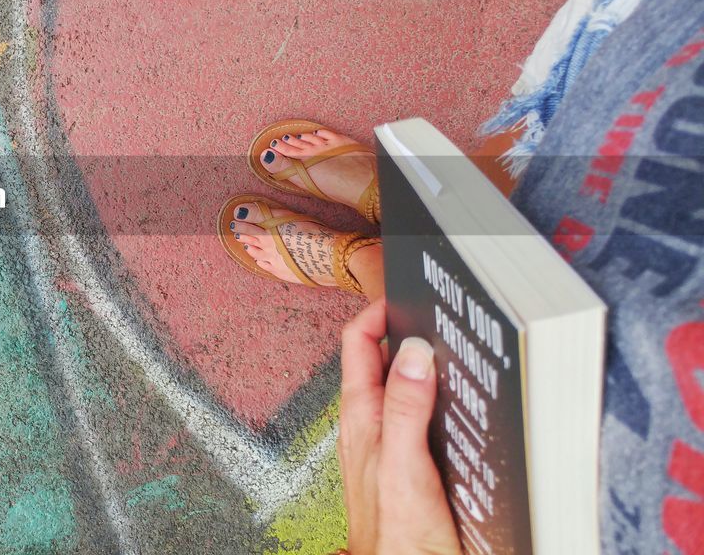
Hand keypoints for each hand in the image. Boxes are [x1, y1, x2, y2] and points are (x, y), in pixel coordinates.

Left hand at [338, 299, 461, 554]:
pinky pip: (426, 418)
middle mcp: (373, 425)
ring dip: (432, 369)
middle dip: (412, 334)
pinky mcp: (414, 463)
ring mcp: (392, 443)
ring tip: (462, 353)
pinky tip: (467, 406)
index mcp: (362, 417)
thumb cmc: (397, 536)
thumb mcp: (403, 465)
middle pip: (386, 360)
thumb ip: (406, 408)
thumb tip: (415, 352)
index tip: (409, 296)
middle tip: (446, 319)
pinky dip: (445, 402)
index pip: (359, 344)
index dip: (379, 313)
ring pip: (408, 388)